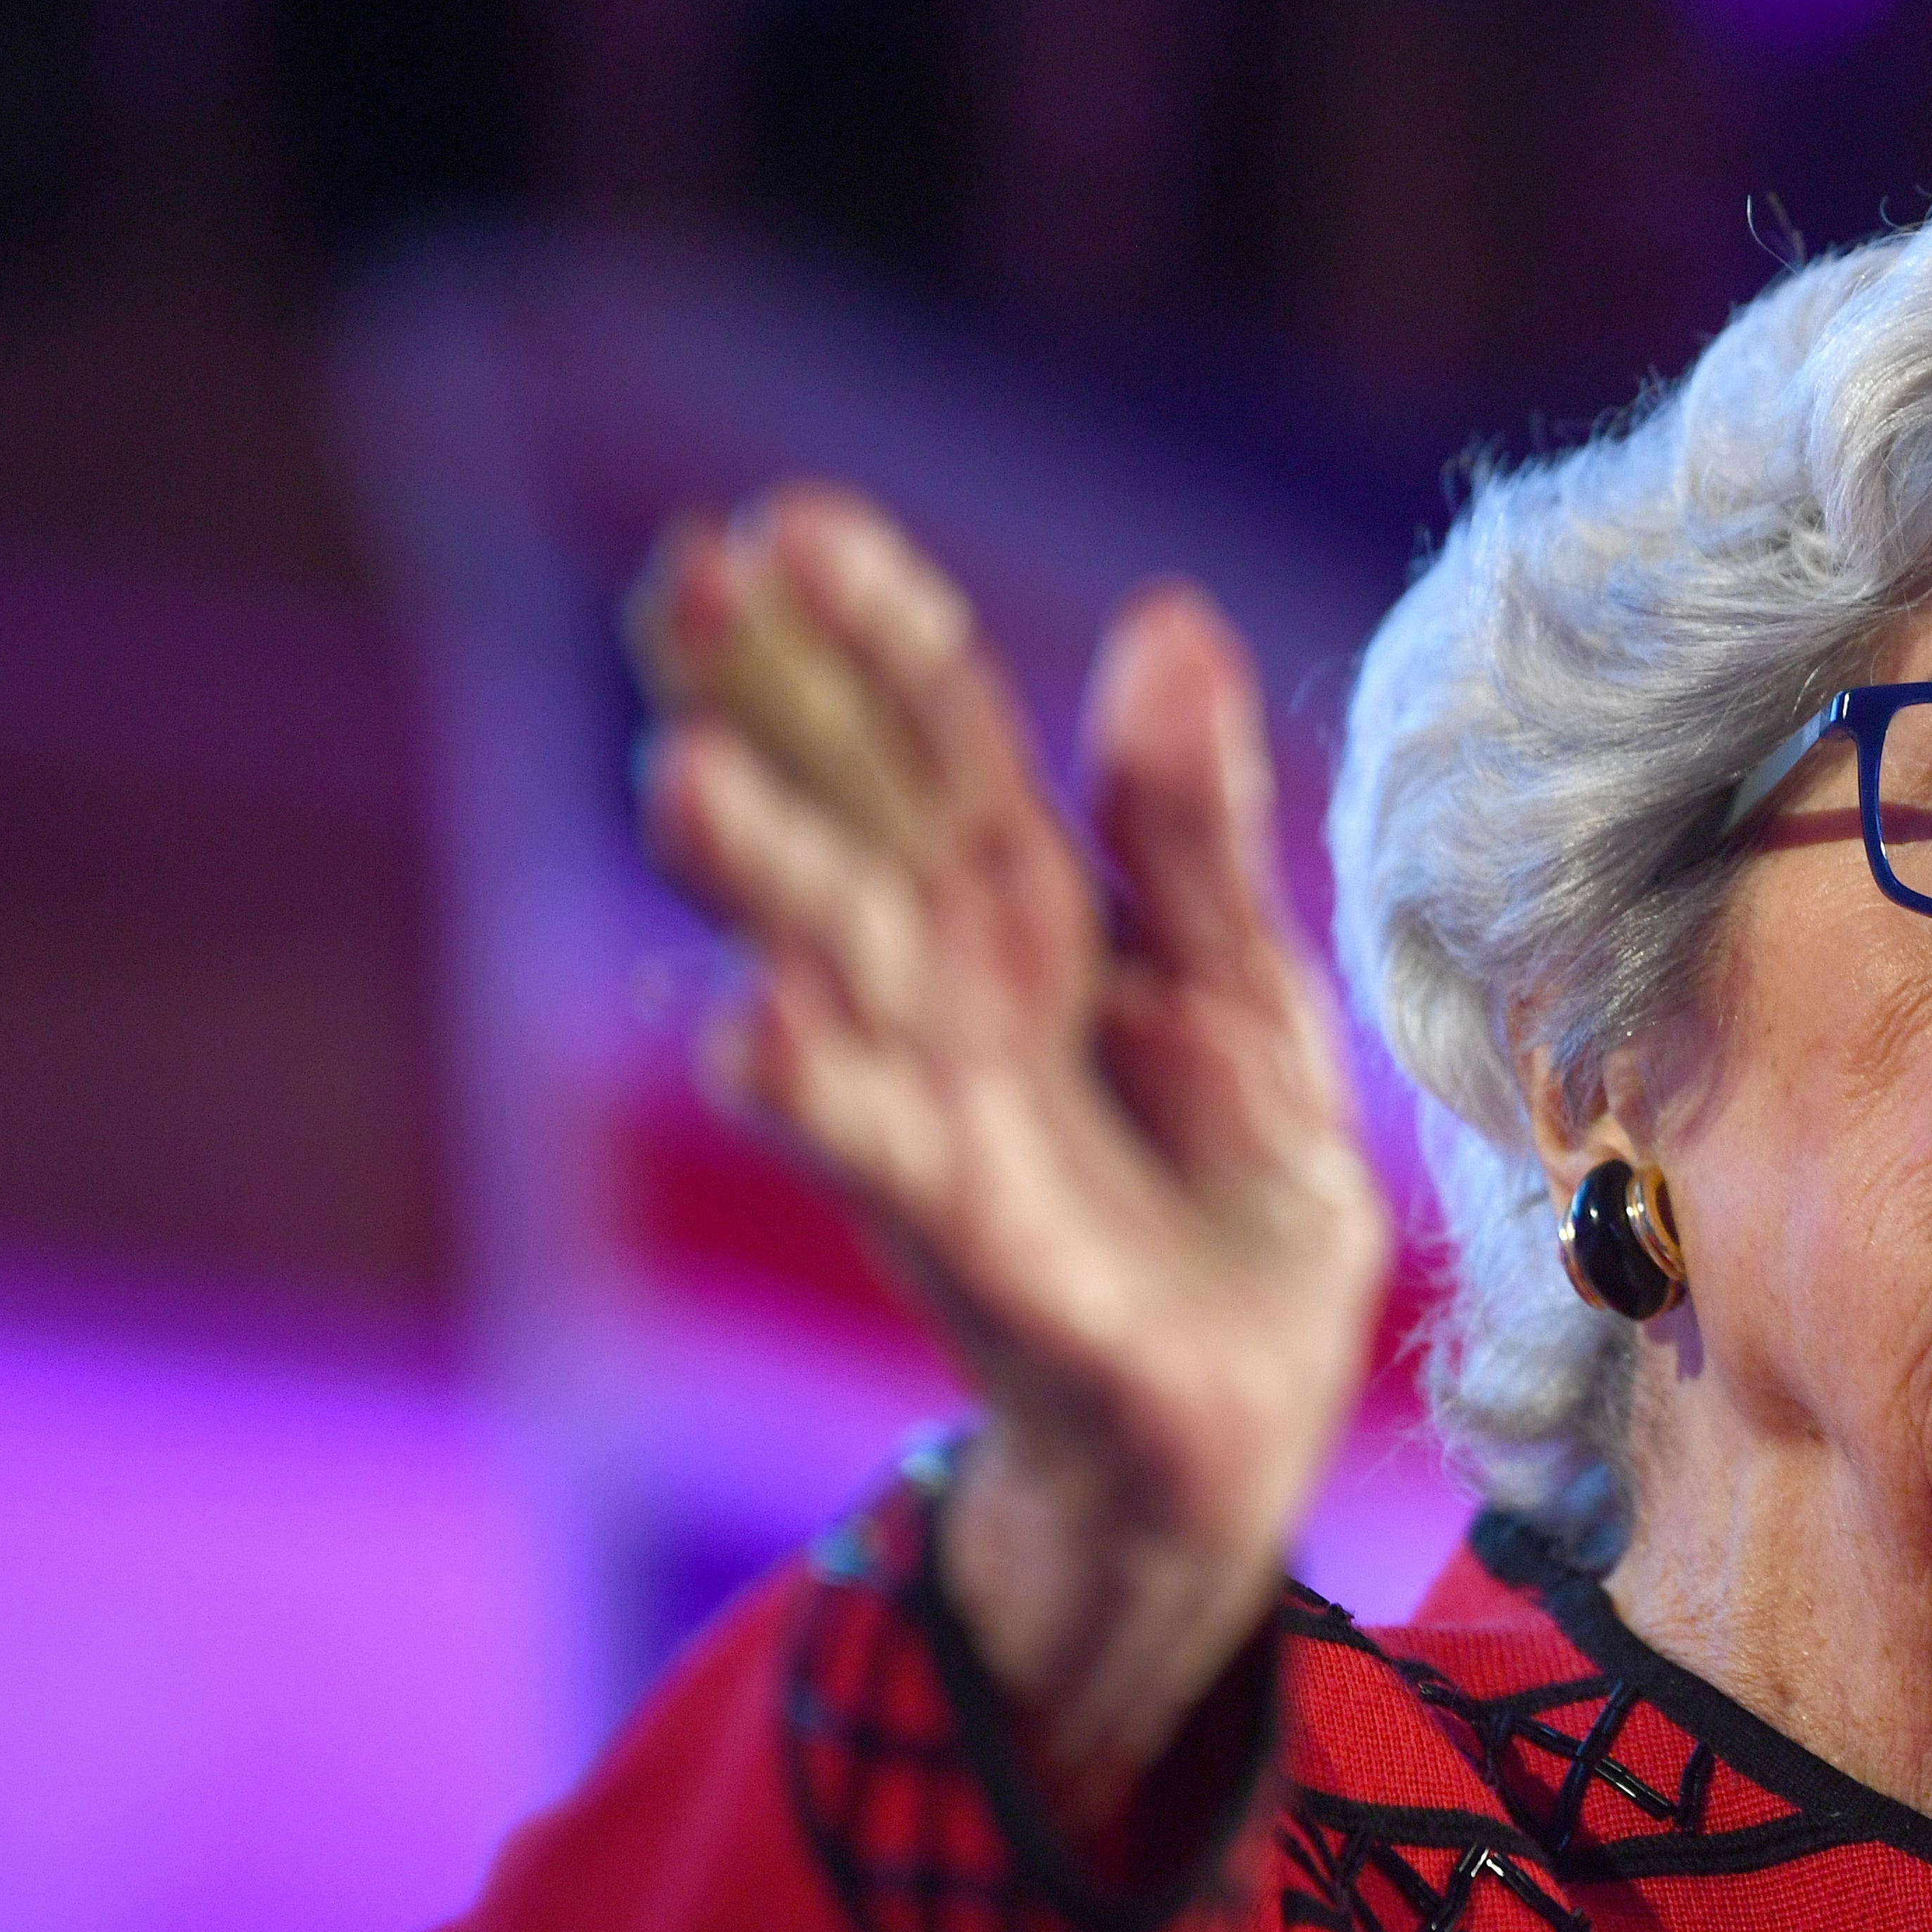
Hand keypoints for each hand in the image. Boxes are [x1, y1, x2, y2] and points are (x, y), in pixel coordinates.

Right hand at [630, 485, 1391, 1813]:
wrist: (1248, 1415)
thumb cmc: (1225, 1189)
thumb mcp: (1247, 983)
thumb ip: (1191, 825)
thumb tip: (1162, 613)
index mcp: (1028, 908)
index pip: (934, 736)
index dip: (867, 628)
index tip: (785, 516)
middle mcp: (951, 991)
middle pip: (848, 820)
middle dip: (769, 706)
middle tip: (688, 583)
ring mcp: (943, 1111)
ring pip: (834, 970)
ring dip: (761, 878)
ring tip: (684, 776)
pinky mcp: (978, 1242)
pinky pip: (888, 1154)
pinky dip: (820, 1094)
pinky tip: (751, 1027)